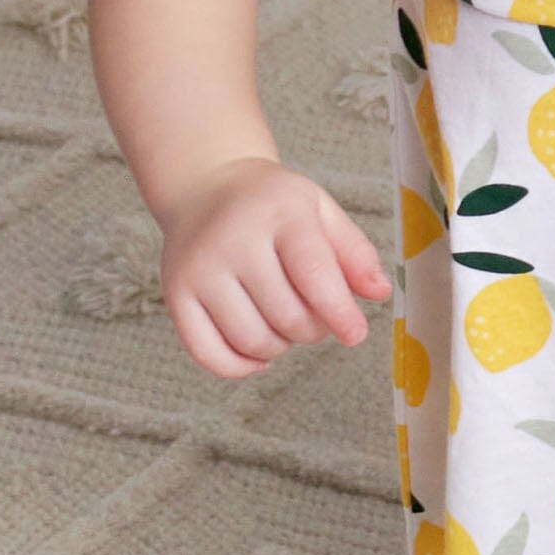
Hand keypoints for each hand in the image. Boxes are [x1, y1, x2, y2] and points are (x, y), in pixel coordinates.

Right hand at [156, 157, 392, 378]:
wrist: (205, 187)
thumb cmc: (273, 206)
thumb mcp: (321, 210)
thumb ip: (354, 251)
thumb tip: (380, 292)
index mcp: (279, 215)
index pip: (313, 274)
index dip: (340, 312)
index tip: (356, 335)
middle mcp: (232, 242)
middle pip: (285, 314)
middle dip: (314, 329)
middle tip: (317, 315)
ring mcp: (198, 271)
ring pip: (251, 339)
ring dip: (282, 347)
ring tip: (287, 325)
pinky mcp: (174, 296)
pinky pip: (207, 353)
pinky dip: (239, 367)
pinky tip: (260, 355)